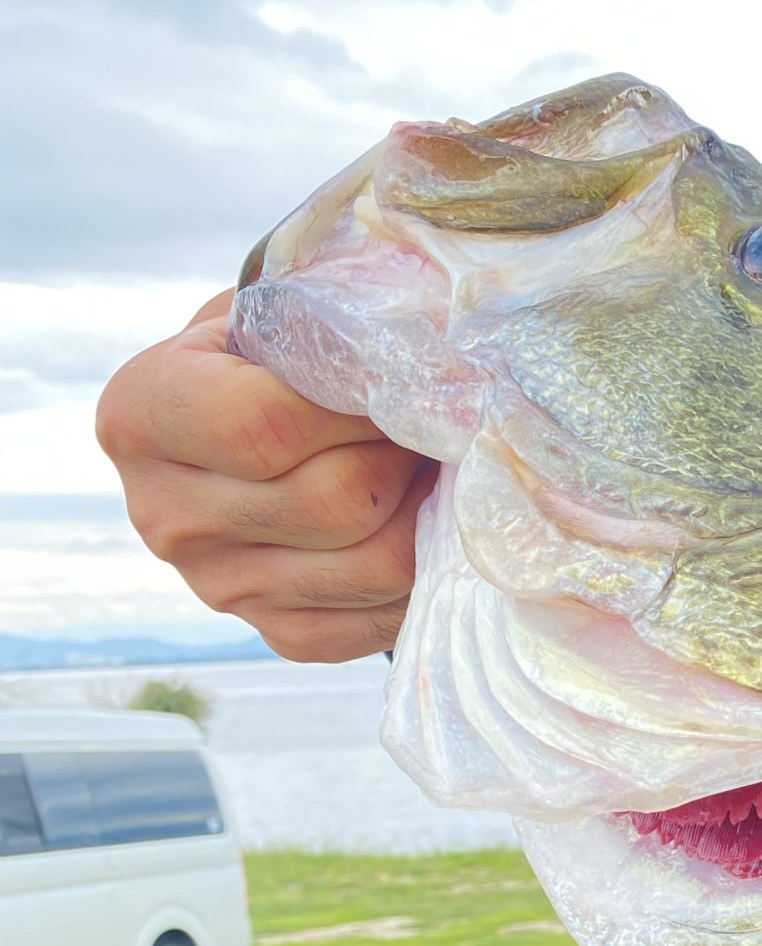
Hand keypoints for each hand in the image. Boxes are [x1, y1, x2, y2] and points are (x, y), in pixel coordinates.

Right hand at [96, 289, 430, 660]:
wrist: (264, 429)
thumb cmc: (279, 357)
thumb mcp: (280, 311)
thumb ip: (331, 322)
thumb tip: (422, 353)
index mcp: (141, 415)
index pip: (266, 425)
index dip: (360, 405)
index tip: (404, 383)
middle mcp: (163, 514)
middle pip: (335, 502)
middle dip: (406, 457)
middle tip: (437, 427)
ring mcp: (219, 587)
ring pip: (376, 565)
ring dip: (432, 512)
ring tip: (436, 468)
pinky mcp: (280, 634)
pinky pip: (384, 619)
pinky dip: (429, 570)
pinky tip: (428, 523)